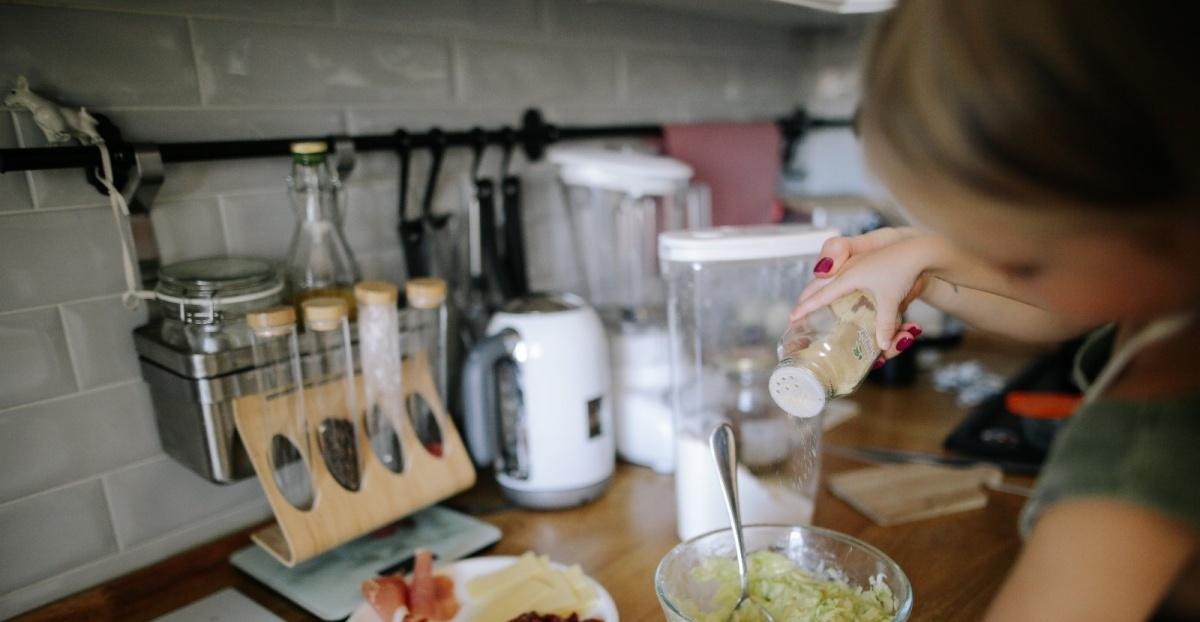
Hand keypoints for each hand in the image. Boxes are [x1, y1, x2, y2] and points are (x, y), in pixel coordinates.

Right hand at [792, 232, 935, 363]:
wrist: (917, 251)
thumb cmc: (902, 270)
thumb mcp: (892, 300)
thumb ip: (884, 323)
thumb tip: (883, 347)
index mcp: (849, 277)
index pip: (822, 295)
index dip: (806, 307)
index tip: (793, 317)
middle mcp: (847, 270)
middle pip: (818, 284)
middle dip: (806, 297)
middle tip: (796, 313)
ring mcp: (853, 265)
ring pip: (827, 278)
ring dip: (816, 289)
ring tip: (807, 303)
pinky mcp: (862, 264)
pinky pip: (839, 275)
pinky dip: (830, 283)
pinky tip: (829, 286)